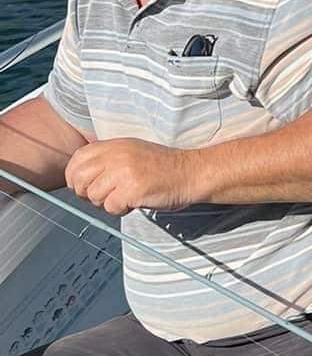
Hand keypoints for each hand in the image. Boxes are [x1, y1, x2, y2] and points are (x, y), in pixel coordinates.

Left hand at [65, 139, 199, 214]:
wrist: (192, 173)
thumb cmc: (163, 168)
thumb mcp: (132, 153)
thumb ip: (107, 160)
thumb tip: (79, 180)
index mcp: (114, 145)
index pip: (77, 160)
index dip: (75, 177)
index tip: (85, 186)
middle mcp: (117, 155)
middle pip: (79, 180)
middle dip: (87, 193)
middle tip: (105, 196)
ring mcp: (124, 172)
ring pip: (94, 196)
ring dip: (107, 203)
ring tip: (126, 198)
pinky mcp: (133, 189)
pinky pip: (111, 207)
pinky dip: (121, 210)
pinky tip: (135, 202)